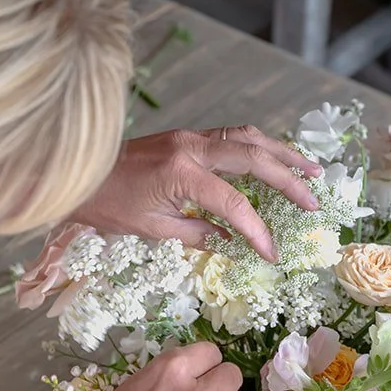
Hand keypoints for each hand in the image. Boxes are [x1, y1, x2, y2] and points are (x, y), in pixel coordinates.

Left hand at [73, 126, 321, 261]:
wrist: (77, 173)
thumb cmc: (107, 205)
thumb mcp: (152, 228)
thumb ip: (198, 235)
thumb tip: (234, 245)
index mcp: (181, 172)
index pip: (234, 204)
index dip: (257, 231)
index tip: (272, 254)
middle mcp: (191, 147)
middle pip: (253, 158)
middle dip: (288, 180)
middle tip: (313, 202)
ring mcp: (189, 136)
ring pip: (247, 137)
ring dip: (281, 153)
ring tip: (311, 170)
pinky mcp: (186, 136)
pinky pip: (232, 136)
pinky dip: (258, 147)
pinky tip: (274, 159)